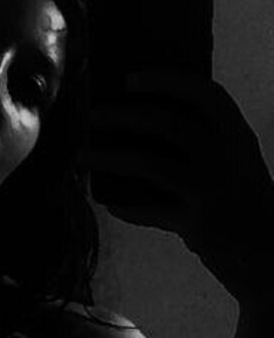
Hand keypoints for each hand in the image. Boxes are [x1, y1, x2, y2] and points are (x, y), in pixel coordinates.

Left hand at [89, 70, 273, 294]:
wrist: (271, 259)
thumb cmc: (245, 209)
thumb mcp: (237, 169)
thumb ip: (206, 147)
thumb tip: (143, 129)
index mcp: (239, 137)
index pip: (206, 95)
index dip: (167, 81)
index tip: (131, 78)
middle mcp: (227, 157)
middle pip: (167, 122)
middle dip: (124, 115)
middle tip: (93, 114)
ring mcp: (212, 190)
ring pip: (149, 162)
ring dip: (110, 155)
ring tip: (83, 154)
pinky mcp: (198, 225)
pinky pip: (149, 210)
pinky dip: (125, 206)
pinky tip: (109, 202)